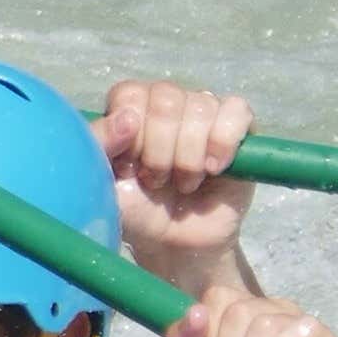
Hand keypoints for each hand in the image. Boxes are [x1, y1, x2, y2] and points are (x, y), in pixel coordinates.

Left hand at [98, 79, 256, 292]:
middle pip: (166, 99)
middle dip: (160, 150)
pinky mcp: (238, 127)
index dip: (132, 135)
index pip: (131, 94)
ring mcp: (203, 111)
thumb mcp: (103, 180)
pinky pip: (236, 110)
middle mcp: (165, 102)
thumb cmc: (136, 208)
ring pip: (200, 106)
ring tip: (185, 183)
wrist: (176, 242)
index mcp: (129, 107)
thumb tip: (126, 119)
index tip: (130, 167)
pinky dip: (223, 142)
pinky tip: (214, 169)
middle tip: (158, 181)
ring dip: (189, 156)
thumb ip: (99, 143)